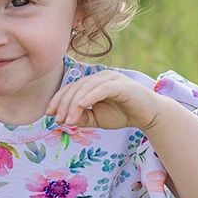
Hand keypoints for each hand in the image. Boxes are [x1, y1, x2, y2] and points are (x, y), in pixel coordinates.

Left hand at [46, 70, 165, 131]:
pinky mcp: (120, 84)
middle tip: (58, 120)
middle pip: (76, 87)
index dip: (58, 100)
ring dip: (74, 104)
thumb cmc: (122, 114)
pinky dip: (90, 96)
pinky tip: (81, 106)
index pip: (71, 88)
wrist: (148, 115)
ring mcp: (110, 78)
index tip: (49, 114)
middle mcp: (100, 77)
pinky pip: (102, 88)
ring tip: (68, 120)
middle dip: (64, 104)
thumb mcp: (96, 118)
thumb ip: (81, 117)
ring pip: (86, 88)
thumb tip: (64, 119)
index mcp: (93, 82)